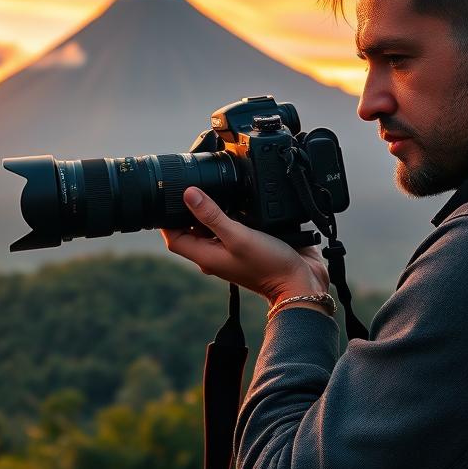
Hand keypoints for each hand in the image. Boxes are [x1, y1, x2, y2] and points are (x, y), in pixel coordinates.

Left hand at [160, 186, 329, 304]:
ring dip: (212, 210)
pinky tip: (238, 201)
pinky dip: (231, 214)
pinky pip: (232, 228)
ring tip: (215, 191)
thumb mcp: (237, 236)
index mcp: (205, 255)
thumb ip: (212, 215)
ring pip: (212, 227)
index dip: (167, 218)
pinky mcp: (247, 244)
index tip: (168, 196)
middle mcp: (215, 253)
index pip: (174, 237)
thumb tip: (188, 194)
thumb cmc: (268, 266)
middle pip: (191, 230)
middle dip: (190, 209)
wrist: (300, 282)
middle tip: (193, 186)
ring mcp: (231, 250)